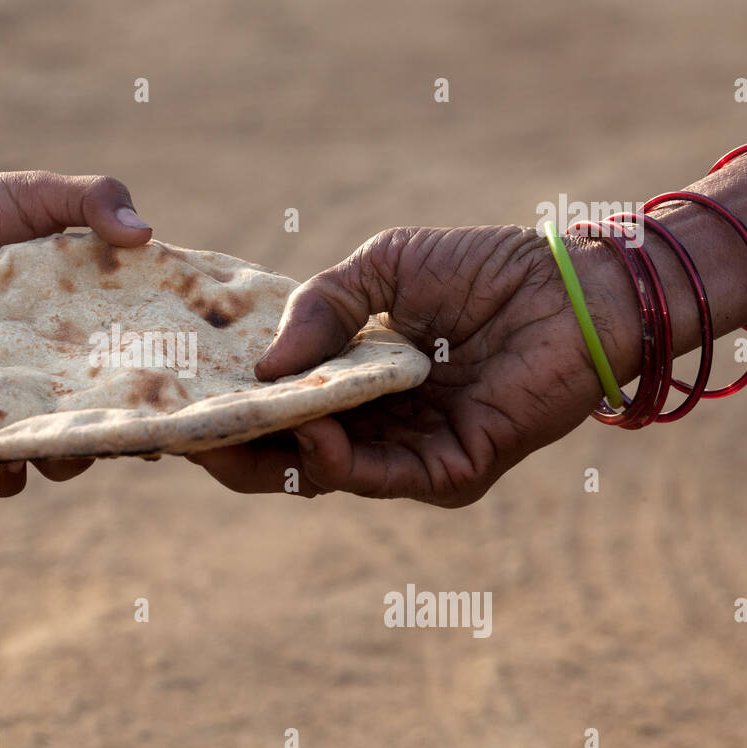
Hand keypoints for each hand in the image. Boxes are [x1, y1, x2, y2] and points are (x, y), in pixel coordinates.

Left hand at [0, 169, 152, 495]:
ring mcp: (4, 390)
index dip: (160, 382)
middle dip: (118, 432)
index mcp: (82, 322)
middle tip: (128, 427)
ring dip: (64, 458)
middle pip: (99, 417)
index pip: (133, 363)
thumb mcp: (35, 193)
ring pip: (49, 449)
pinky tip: (3, 469)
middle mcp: (50, 366)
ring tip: (67, 449)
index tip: (186, 392)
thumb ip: (92, 200)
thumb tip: (147, 233)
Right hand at [188, 225, 640, 506]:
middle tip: (181, 428)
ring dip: (272, 452)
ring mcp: (409, 454)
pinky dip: (335, 461)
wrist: (574, 284)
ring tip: (234, 423)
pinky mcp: (451, 472)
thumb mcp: (380, 268)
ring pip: (319, 475)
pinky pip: (378, 479)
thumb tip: (259, 368)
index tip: (172, 394)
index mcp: (351, 379)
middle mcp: (373, 424)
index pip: (274, 406)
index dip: (225, 404)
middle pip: (282, 456)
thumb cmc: (483, 268)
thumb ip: (318, 309)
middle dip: (229, 445)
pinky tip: (311, 427)